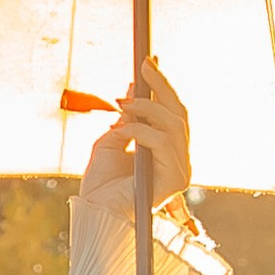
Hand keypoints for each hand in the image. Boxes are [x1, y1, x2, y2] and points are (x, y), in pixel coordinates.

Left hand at [78, 63, 192, 212]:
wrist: (95, 212)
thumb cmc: (100, 184)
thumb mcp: (110, 141)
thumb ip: (126, 120)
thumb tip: (133, 92)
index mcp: (166, 152)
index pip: (172, 113)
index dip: (163, 87)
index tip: (150, 62)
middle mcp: (178, 160)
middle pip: (179, 114)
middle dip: (161, 87)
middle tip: (144, 66)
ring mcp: (180, 170)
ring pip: (173, 125)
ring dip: (147, 109)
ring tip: (122, 104)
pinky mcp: (175, 179)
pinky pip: (162, 143)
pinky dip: (142, 131)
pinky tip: (124, 128)